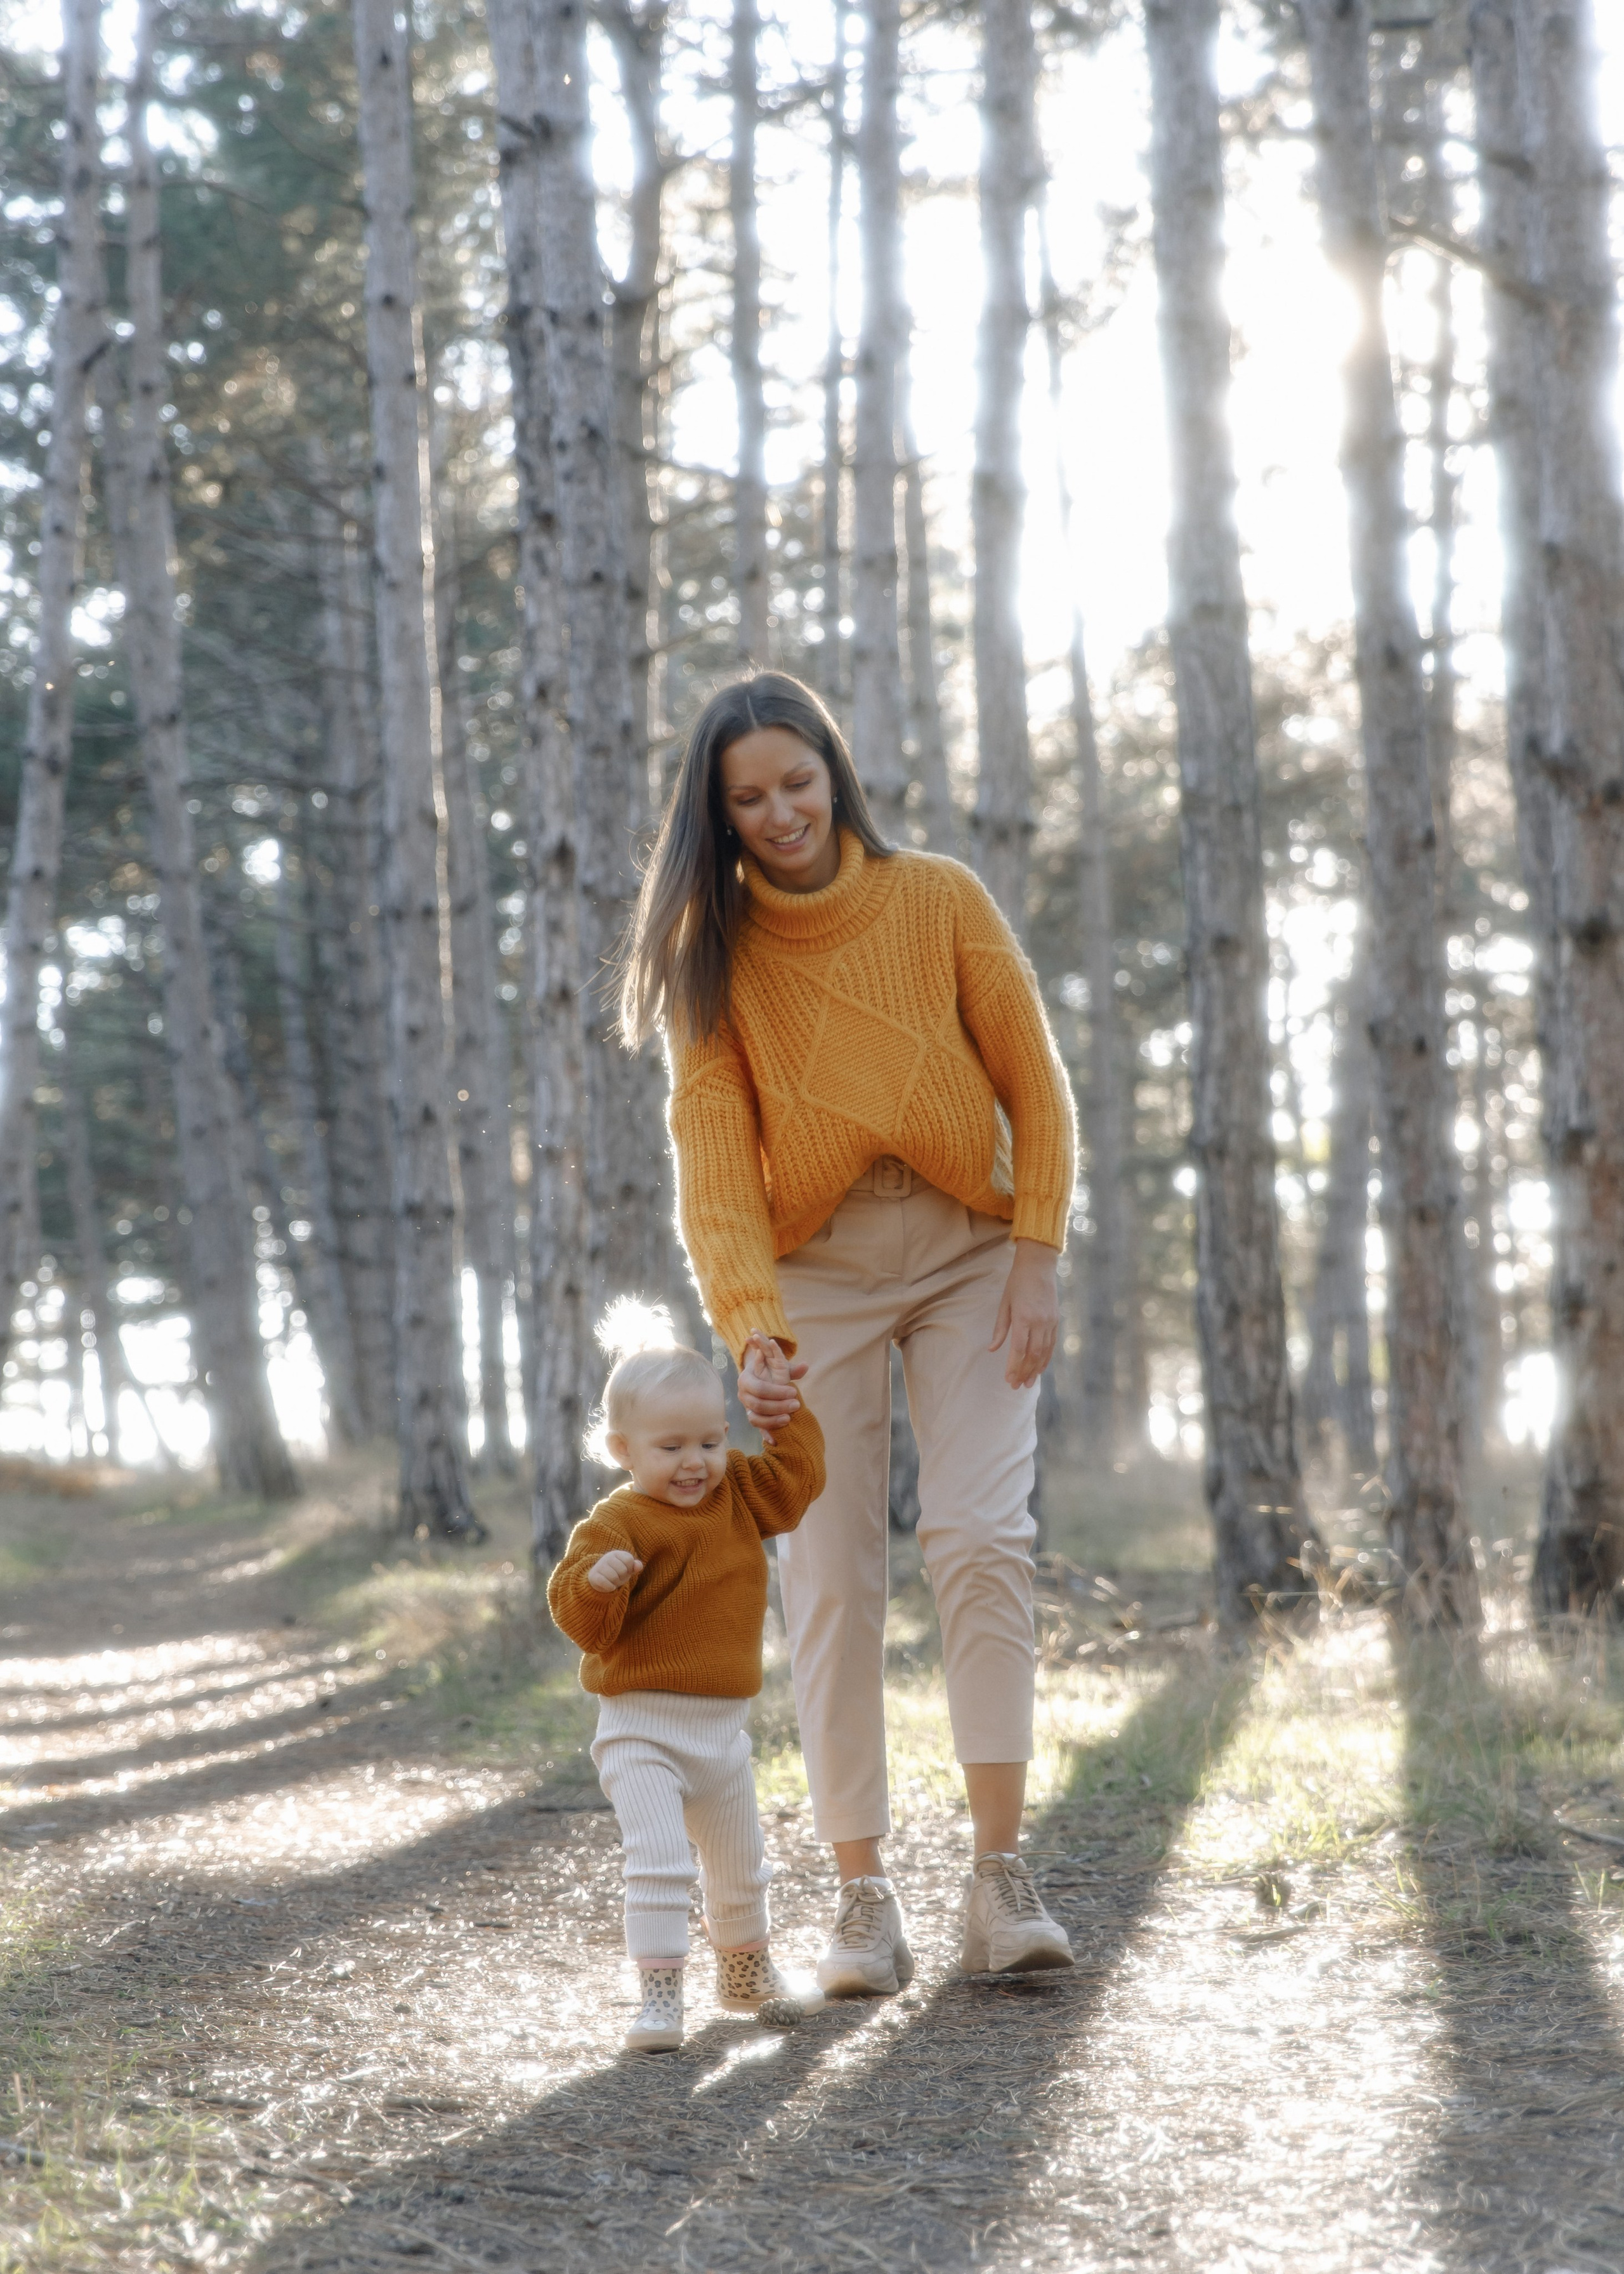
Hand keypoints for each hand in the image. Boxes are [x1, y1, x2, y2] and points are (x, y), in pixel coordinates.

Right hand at [587, 1548, 643, 1593]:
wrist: (599, 1580)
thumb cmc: (616, 1573)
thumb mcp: (627, 1569)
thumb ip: (635, 1566)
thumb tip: (639, 1566)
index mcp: (616, 1554)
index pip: (629, 1560)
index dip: (629, 1569)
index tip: (624, 1570)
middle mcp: (607, 1557)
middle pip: (622, 1570)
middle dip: (622, 1577)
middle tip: (617, 1577)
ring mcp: (599, 1566)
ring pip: (614, 1577)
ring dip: (616, 1583)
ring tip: (612, 1581)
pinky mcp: (593, 1575)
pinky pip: (605, 1582)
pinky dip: (610, 1587)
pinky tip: (610, 1587)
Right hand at [739, 1332, 806, 1443]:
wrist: (757, 1375)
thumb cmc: (769, 1369)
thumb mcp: (778, 1365)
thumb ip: (791, 1368)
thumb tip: (805, 1366)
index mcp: (746, 1379)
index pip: (759, 1388)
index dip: (777, 1392)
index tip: (794, 1392)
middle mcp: (743, 1395)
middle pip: (758, 1405)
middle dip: (778, 1406)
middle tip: (796, 1405)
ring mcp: (746, 1408)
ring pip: (755, 1419)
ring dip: (772, 1421)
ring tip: (789, 1419)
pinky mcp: (753, 1418)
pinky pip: (757, 1429)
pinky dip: (766, 1435)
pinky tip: (775, 1441)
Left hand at [990, 1240, 1058, 1390]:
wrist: (1038, 1266)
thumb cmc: (1017, 1283)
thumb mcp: (1004, 1303)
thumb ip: (1000, 1328)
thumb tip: (992, 1349)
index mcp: (1024, 1318)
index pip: (1019, 1349)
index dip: (1013, 1367)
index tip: (1008, 1379)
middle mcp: (1039, 1322)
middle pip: (1032, 1355)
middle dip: (1024, 1372)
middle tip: (1016, 1386)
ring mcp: (1050, 1322)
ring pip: (1044, 1352)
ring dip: (1036, 1369)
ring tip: (1028, 1383)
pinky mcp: (1055, 1321)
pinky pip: (1051, 1345)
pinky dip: (1046, 1358)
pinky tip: (1040, 1368)